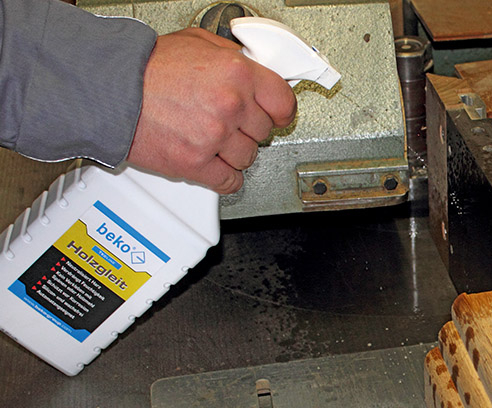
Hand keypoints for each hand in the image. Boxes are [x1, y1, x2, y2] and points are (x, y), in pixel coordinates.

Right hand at [127, 28, 296, 193]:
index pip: (284, 103)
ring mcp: (214, 137)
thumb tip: (254, 70)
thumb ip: (232, 59)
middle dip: (247, 128)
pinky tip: (214, 165)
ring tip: (212, 138)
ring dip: (233, 152)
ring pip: (247, 158)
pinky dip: (224, 177)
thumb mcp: (198, 43)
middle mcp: (229, 105)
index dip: (279, 111)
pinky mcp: (195, 164)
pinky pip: (229, 181)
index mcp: (237, 73)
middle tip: (228, 121)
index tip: (275, 114)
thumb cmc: (146, 66)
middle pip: (263, 132)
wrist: (109, 89)